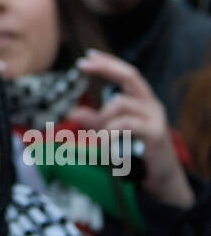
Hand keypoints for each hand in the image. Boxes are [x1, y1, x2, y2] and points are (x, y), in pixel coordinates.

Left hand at [70, 49, 194, 207]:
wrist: (162, 180)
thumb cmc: (138, 154)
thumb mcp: (113, 134)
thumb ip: (96, 122)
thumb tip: (73, 111)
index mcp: (142, 101)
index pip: (127, 73)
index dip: (108, 62)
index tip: (87, 56)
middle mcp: (151, 105)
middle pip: (131, 76)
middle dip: (106, 67)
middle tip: (83, 64)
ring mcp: (155, 118)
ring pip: (122, 103)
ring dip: (103, 116)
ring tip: (99, 135)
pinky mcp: (155, 134)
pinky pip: (127, 124)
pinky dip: (109, 131)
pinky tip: (103, 142)